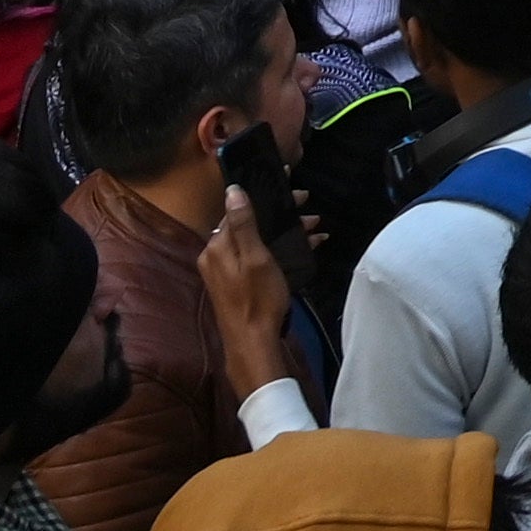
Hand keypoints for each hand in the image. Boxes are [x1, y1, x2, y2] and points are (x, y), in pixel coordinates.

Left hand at [194, 191, 294, 392]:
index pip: (237, 210)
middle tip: (306, 203)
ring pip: (256, 240)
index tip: (290, 187)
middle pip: (248, 224)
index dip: (264, 196)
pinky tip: (305, 247)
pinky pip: (257, 255)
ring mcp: (225, 271)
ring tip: (314, 226)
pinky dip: (278, 249)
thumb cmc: (257, 299)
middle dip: (278, 213)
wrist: (252, 343)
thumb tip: (232, 189)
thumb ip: (243, 224)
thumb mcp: (255, 258)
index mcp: (216, 247)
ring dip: (283, 231)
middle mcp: (215, 256)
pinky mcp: (236, 283)